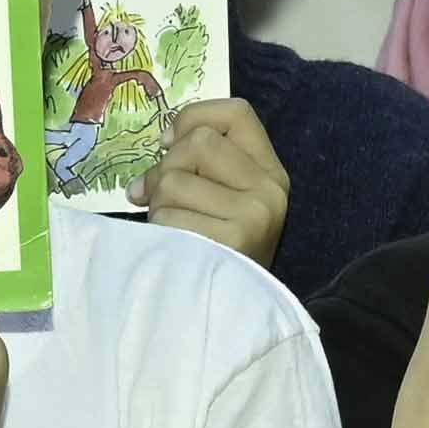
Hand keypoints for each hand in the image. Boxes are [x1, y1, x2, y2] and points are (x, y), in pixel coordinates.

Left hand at [137, 91, 289, 263]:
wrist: (232, 314)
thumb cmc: (218, 250)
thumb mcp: (220, 199)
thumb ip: (199, 164)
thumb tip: (160, 145)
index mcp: (270, 171)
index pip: (236, 112)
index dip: (192, 118)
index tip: (168, 144)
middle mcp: (270, 189)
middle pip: (198, 142)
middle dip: (165, 169)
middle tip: (161, 200)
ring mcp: (254, 215)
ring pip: (175, 179)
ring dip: (158, 205)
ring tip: (171, 228)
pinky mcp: (232, 242)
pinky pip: (168, 217)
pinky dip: (158, 231)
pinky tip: (172, 248)